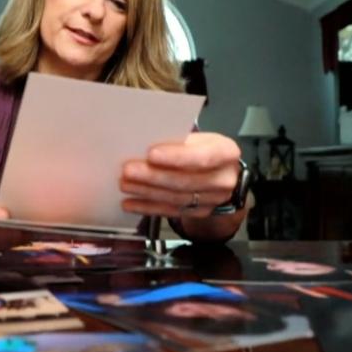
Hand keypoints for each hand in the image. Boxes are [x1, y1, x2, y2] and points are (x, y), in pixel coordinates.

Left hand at [120, 132, 242, 217]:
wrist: (220, 173)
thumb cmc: (204, 149)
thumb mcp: (199, 138)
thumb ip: (178, 141)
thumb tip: (144, 143)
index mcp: (226, 153)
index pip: (201, 157)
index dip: (176, 157)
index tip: (151, 154)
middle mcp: (223, 179)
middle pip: (185, 181)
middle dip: (153, 176)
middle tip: (128, 170)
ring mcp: (213, 199)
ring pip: (176, 198)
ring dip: (147, 192)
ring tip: (125, 184)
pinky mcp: (199, 212)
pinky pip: (170, 211)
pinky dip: (148, 207)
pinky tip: (130, 203)